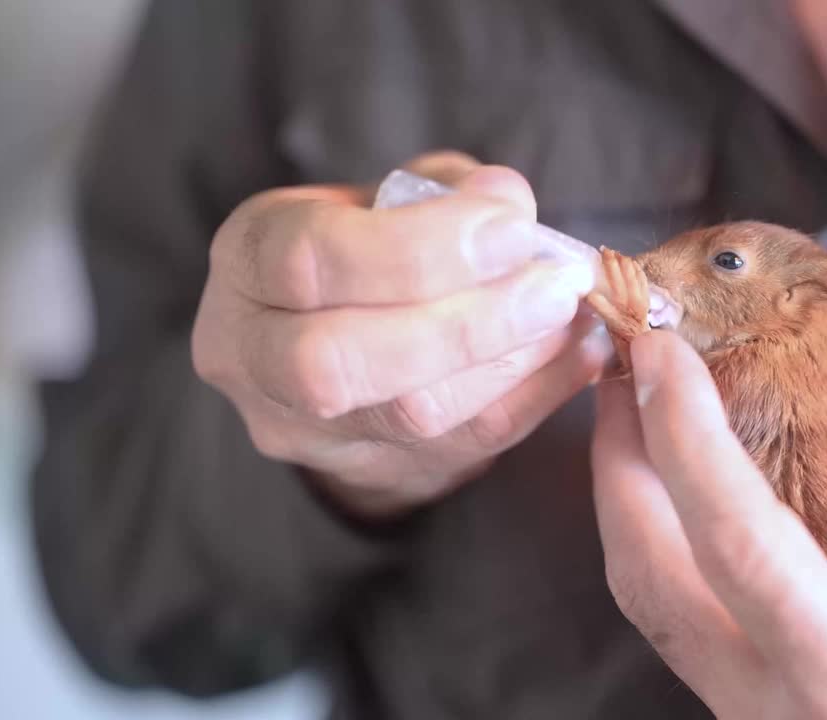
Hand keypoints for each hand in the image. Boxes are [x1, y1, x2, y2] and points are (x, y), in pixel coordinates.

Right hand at [193, 152, 611, 517]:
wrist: (338, 338)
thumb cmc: (366, 245)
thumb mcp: (384, 195)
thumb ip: (442, 189)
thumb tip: (506, 202)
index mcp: (247, 263)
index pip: (310, 261)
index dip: (419, 247)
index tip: (509, 224)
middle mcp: (253, 358)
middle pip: (340, 362)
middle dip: (466, 321)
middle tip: (552, 284)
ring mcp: (308, 431)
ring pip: (411, 416)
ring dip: (514, 359)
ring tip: (571, 311)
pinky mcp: (377, 472)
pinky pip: (470, 444)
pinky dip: (538, 392)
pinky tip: (578, 350)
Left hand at [590, 330, 826, 718]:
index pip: (741, 546)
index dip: (689, 440)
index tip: (661, 352)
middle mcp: (767, 712)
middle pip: (649, 575)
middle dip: (621, 457)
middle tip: (627, 357)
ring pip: (648, 601)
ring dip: (629, 495)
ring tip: (640, 405)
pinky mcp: (745, 716)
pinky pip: (677, 620)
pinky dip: (660, 537)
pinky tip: (680, 487)